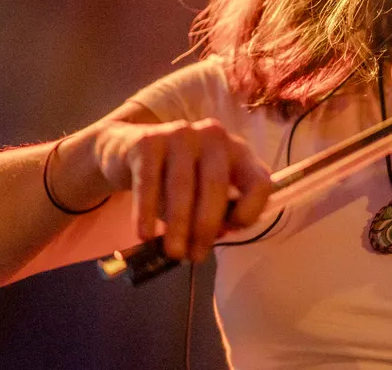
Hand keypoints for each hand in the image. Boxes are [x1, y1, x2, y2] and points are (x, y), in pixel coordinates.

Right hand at [92, 119, 271, 262]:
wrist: (132, 150)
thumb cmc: (177, 178)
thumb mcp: (204, 192)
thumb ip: (216, 211)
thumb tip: (216, 235)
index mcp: (239, 152)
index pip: (259, 180)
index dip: (251, 210)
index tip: (232, 232)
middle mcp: (214, 137)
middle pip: (216, 186)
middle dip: (206, 226)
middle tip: (195, 256)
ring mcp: (182, 135)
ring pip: (182, 186)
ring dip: (178, 226)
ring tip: (174, 253)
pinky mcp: (149, 140)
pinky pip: (149, 182)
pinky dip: (147, 212)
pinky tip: (145, 235)